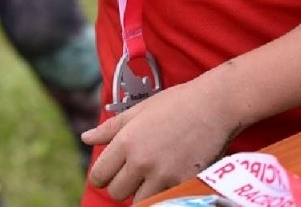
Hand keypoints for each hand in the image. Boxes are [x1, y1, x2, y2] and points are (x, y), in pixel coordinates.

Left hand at [82, 81, 236, 202]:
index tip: (111, 173)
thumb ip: (110, 129)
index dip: (102, 177)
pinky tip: (169, 177)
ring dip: (143, 193)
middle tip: (134, 174)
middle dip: (122, 185)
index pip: (99, 176)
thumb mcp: (139, 110)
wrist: (214, 105)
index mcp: (126, 141)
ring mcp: (162, 175)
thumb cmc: (176, 103)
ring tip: (153, 176)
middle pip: (116, 193)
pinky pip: (163, 199)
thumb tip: (86, 138)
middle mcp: (141, 161)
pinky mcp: (182, 183)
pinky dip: (163, 193)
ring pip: (139, 202)